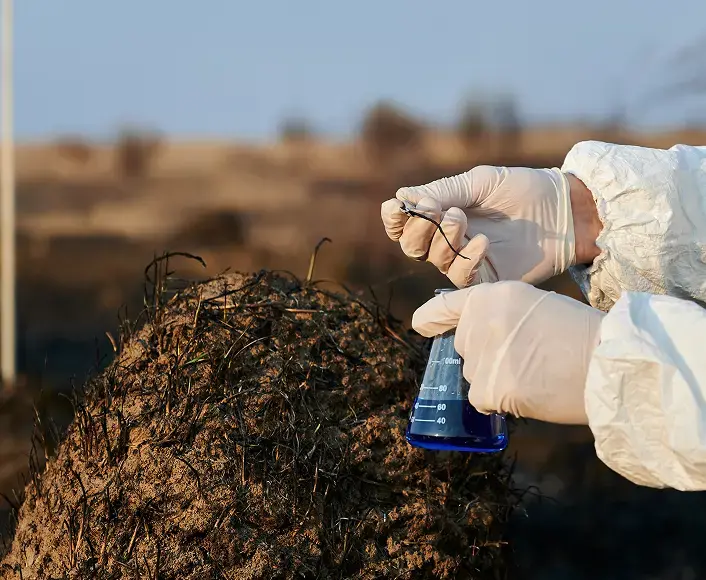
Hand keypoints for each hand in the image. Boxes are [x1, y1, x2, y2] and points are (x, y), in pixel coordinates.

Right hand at [380, 165, 578, 287]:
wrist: (563, 209)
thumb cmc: (522, 189)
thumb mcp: (479, 182)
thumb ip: (442, 191)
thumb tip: (402, 197)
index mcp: (442, 213)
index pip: (405, 224)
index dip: (394, 219)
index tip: (397, 207)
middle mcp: (449, 239)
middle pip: (412, 246)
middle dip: (416, 229)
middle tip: (436, 211)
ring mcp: (466, 259)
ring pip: (434, 260)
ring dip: (442, 238)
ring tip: (461, 218)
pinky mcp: (485, 278)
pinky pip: (460, 277)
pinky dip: (465, 259)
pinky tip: (482, 241)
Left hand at [411, 281, 604, 424]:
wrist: (606, 362)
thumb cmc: (580, 334)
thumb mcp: (535, 306)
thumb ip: (500, 315)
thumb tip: (476, 340)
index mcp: (491, 296)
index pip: (449, 305)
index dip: (432, 316)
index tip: (420, 324)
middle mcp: (478, 322)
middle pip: (465, 346)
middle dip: (485, 354)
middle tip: (527, 356)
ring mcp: (480, 356)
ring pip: (473, 373)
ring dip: (494, 378)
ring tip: (535, 373)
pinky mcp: (487, 387)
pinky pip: (481, 398)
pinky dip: (500, 401)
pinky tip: (529, 391)